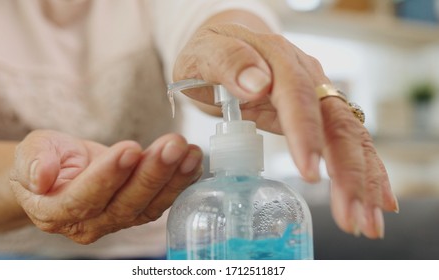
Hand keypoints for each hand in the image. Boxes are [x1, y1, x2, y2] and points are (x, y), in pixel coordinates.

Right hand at [9, 130, 202, 243]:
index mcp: (56, 211)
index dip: (108, 176)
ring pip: (148, 205)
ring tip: (190, 151)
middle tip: (172, 147)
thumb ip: (33, 163)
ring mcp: (116, 220)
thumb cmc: (45, 160)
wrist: (59, 172)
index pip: (84, 198)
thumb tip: (41, 177)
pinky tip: (193, 162)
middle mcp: (89, 223)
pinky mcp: (136, 211)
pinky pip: (161, 201)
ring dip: (173, 178)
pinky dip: (180, 182)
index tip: (129, 150)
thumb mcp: (30, 152)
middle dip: (151, 174)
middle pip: (124, 204)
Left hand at [173, 21, 397, 238]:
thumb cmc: (211, 56)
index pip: (298, 96)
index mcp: (278, 60)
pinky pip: (347, 143)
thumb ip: (227, 63)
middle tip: (351, 215)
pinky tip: (376, 202)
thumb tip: (257, 84)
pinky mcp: (318, 115)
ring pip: (351, 138)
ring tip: (368, 222)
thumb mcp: (205, 53)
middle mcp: (308, 77)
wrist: (225, 53)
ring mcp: (317, 96)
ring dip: (363, 181)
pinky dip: (364, 173)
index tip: (310, 172)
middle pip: (337, 124)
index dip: (306, 134)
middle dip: (348, 172)